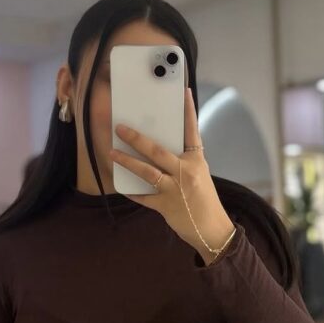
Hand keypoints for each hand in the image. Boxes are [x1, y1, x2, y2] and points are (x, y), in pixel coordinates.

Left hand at [109, 87, 234, 258]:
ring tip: (112, 152)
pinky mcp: (165, 206)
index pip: (192, 131)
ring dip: (127, 161)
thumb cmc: (205, 201)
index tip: (184, 92)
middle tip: (121, 128)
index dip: (188, 111)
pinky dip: (132, 192)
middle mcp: (185, 172)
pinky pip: (144, 197)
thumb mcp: (200, 175)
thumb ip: (184, 161)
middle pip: (157, 151)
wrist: (211, 229)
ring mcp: (174, 189)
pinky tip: (121, 186)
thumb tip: (160, 149)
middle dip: (137, 138)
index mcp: (196, 161)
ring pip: (146, 172)